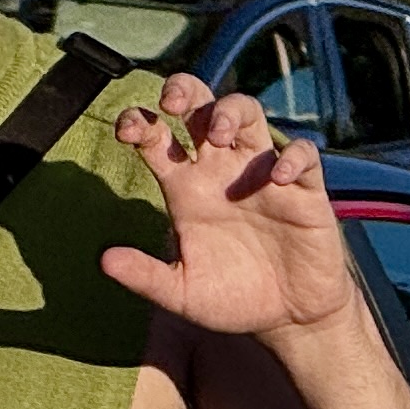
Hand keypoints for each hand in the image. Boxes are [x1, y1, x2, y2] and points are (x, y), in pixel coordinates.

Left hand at [104, 72, 356, 339]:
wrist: (288, 316)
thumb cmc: (230, 297)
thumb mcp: (180, 292)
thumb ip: (144, 276)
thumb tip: (105, 260)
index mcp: (185, 188)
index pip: (158, 138)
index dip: (140, 122)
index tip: (128, 128)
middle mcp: (221, 171)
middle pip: (202, 108)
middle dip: (187, 91)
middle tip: (172, 102)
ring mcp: (262, 174)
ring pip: (249, 115)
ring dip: (232, 112)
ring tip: (218, 135)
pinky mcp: (304, 190)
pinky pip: (303, 155)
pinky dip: (291, 158)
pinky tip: (277, 178)